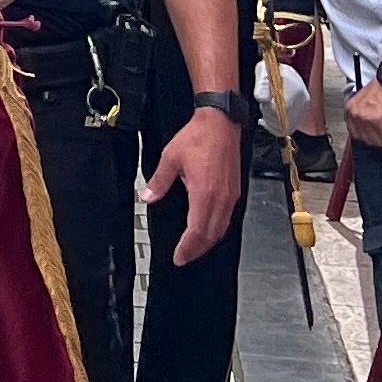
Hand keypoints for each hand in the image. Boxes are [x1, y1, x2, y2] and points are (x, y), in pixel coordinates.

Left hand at [144, 107, 242, 264]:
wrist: (220, 123)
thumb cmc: (199, 136)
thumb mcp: (171, 157)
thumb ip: (159, 181)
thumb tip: (147, 196)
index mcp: (204, 193)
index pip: (197, 231)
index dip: (187, 248)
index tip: (179, 257)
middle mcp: (221, 199)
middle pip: (211, 235)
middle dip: (197, 250)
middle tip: (184, 257)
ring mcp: (230, 196)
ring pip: (221, 229)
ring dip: (208, 241)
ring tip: (194, 248)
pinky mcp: (234, 191)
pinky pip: (227, 218)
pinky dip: (217, 229)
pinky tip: (208, 229)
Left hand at [344, 77, 381, 152]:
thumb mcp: (365, 102)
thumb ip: (363, 116)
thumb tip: (369, 131)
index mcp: (350, 109)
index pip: (355, 133)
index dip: (368, 138)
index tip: (376, 140)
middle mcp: (356, 115)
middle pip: (366, 139)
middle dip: (379, 142)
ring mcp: (366, 119)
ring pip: (378, 141)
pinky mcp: (379, 122)